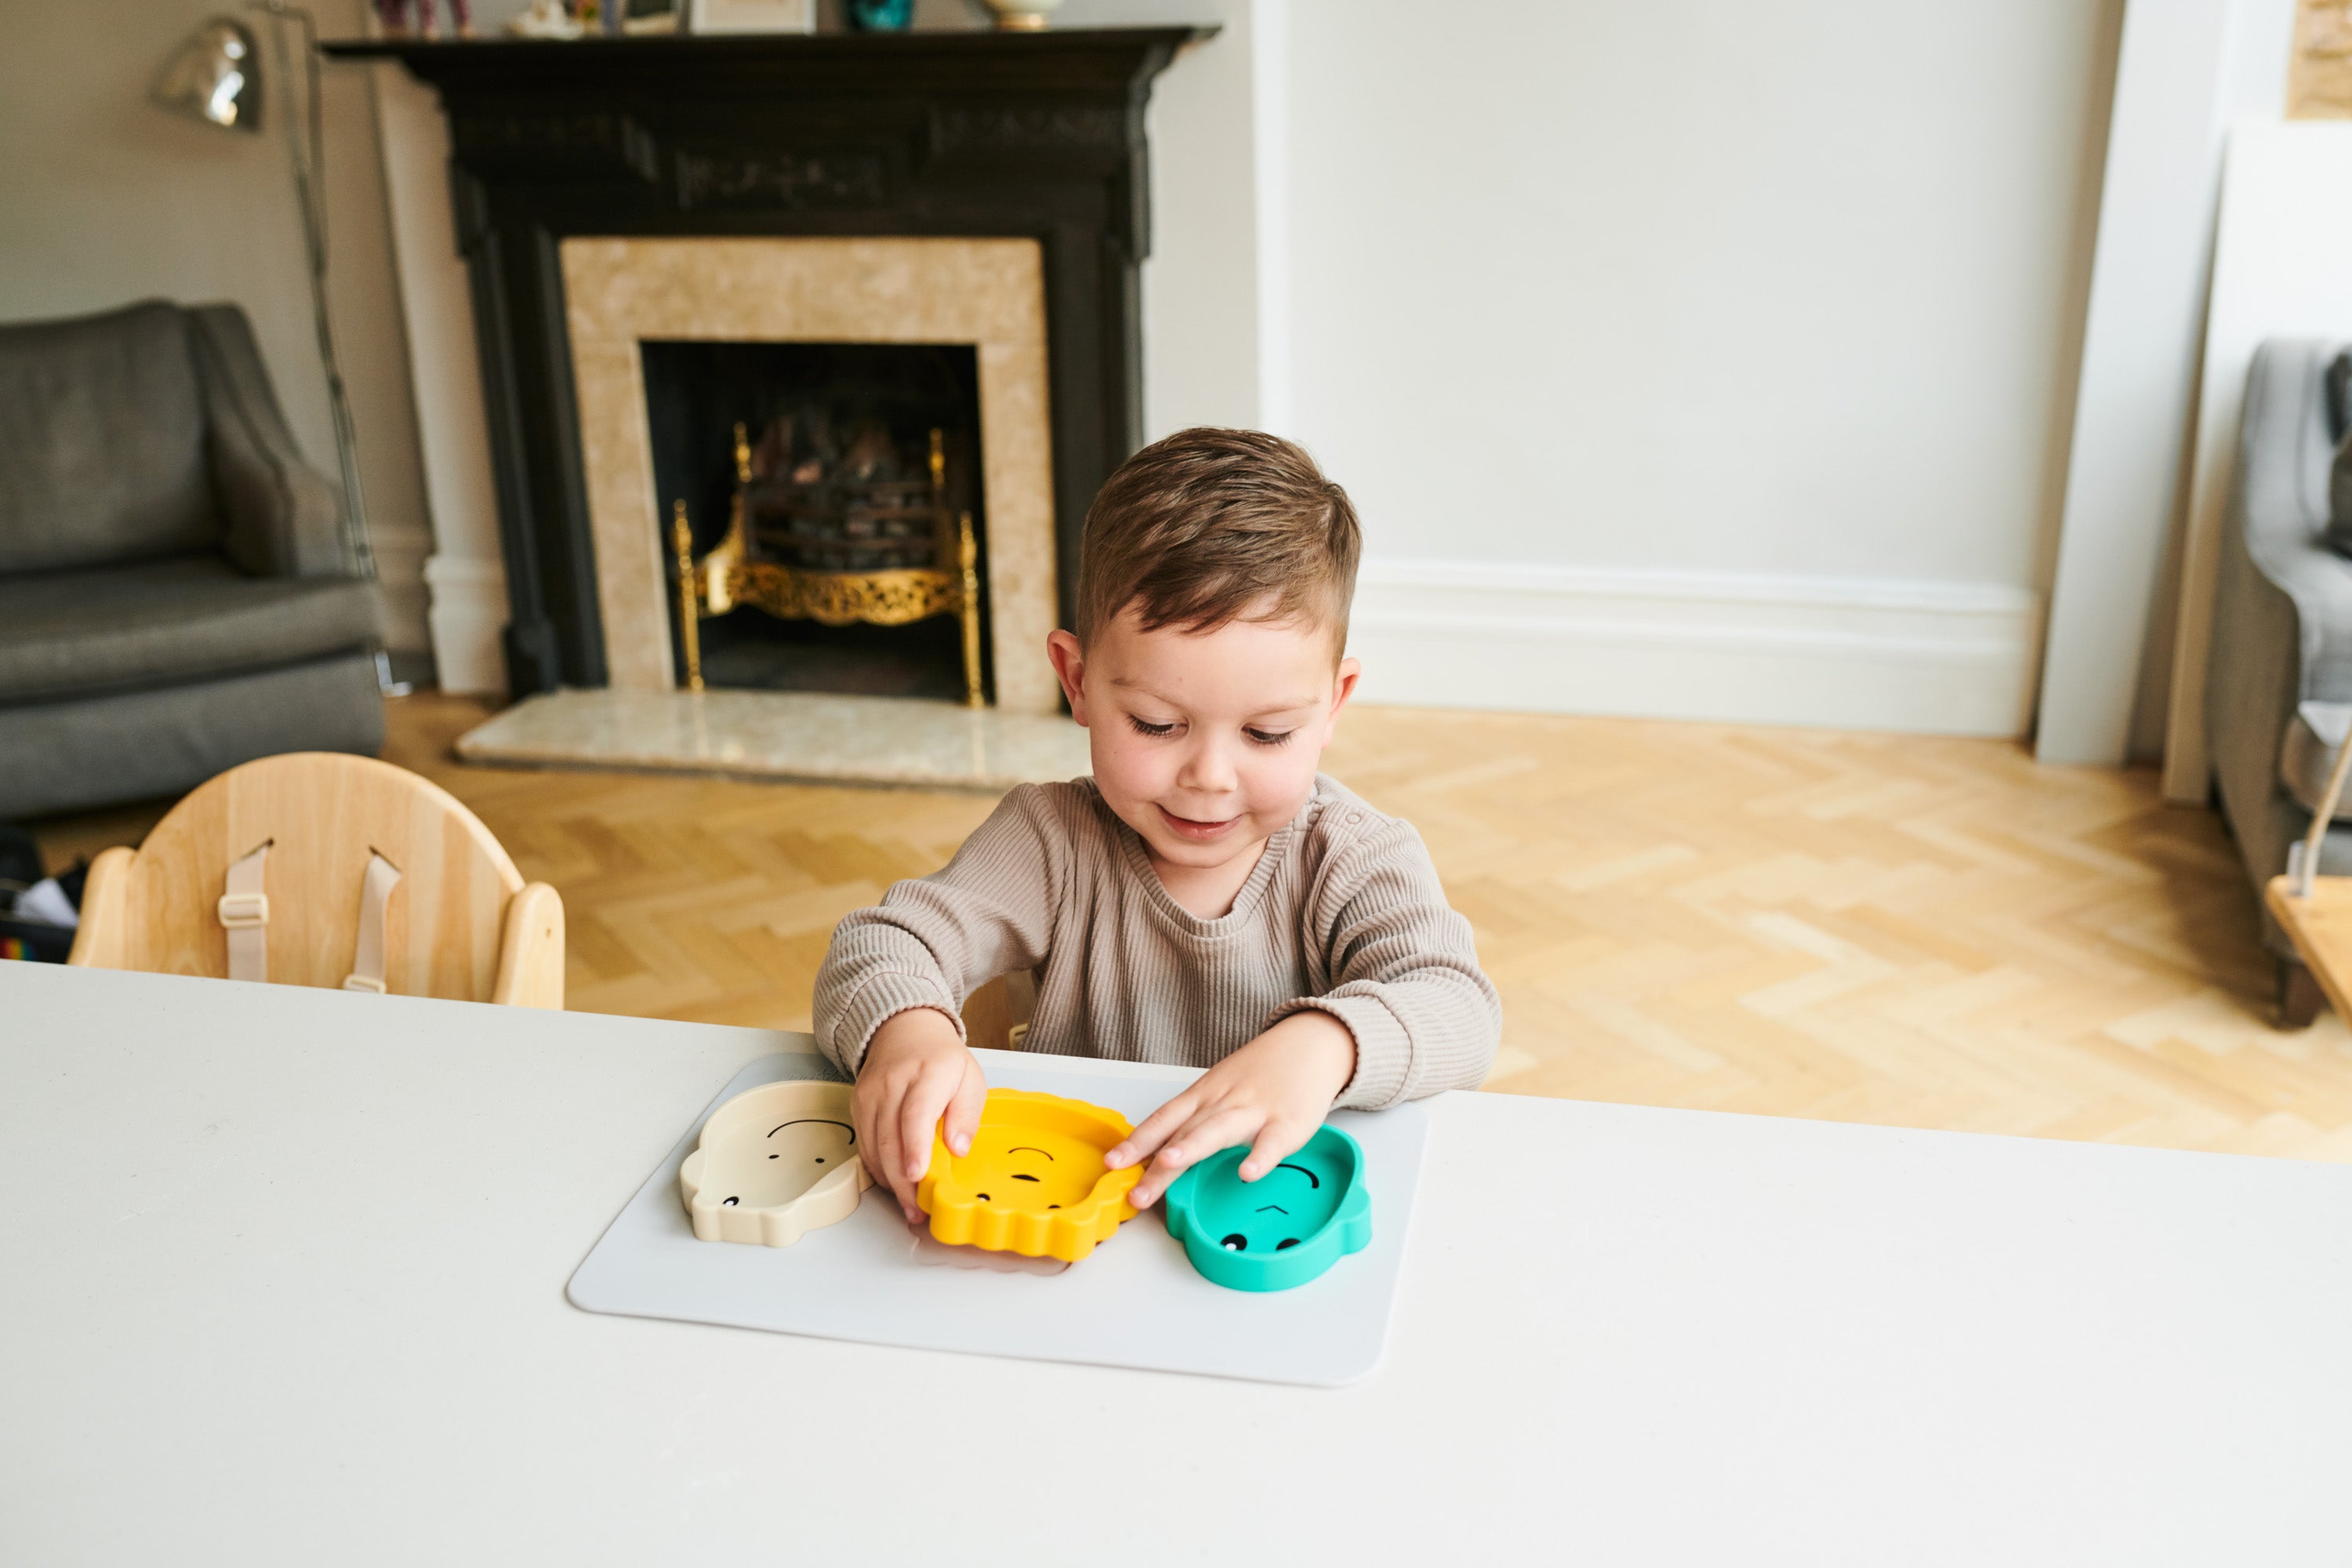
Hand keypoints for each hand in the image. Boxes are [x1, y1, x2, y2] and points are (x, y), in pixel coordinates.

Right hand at [852, 1008, 986, 1224]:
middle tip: (917, 1210)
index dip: (915, 1148)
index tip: (917, 1175)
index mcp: (929, 1074)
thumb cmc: (942, 1060)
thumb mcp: (970, 1079)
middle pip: (891, 1138)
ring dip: (890, 1182)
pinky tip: (895, 1183)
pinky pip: (865, 1145)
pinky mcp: (858, 1106)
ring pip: (874, 1147)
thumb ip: (967, 1115)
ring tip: (909, 1205)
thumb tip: (958, 1148)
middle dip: (903, 1181)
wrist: (904, 1032)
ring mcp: (871, 1095)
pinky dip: (879, 1169)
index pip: (916, 1114)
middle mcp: (894, 1083)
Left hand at [1104, 1011, 1356, 1208]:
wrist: (1309, 1046)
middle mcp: (1222, 1103)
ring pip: (1218, 1130)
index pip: (1163, 1119)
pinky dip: (1260, 1158)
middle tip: (1134, 1190)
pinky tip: (1247, 1173)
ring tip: (1168, 1164)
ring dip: (1192, 1146)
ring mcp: (1253, 1111)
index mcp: (1203, 1097)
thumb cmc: (1260, 1074)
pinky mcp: (1287, 1122)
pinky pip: (1272, 1142)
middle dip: (1155, 1162)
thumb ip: (1194, 1121)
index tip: (1111, 1164)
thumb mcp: (1220, 1090)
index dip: (1136, 1141)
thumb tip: (1158, 1154)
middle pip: (1183, 1132)